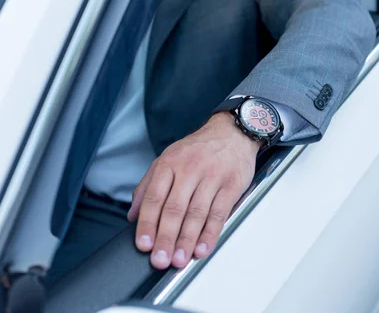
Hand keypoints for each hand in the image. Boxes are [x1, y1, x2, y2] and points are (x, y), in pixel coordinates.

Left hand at [127, 112, 260, 268]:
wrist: (232, 133)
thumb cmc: (199, 150)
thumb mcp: (168, 159)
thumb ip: (148, 186)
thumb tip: (133, 216)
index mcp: (169, 164)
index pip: (154, 198)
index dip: (147, 224)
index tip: (143, 244)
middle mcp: (189, 169)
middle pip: (175, 209)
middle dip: (166, 237)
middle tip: (160, 259)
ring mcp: (212, 177)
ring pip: (196, 213)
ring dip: (187, 240)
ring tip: (180, 259)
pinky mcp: (231, 185)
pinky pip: (219, 212)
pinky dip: (210, 233)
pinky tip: (202, 247)